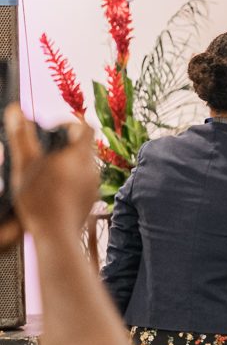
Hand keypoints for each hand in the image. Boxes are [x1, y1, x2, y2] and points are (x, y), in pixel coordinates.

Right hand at [0, 105, 97, 243]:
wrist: (56, 235)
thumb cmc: (39, 199)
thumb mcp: (24, 164)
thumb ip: (22, 136)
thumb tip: (15, 110)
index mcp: (80, 155)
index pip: (85, 126)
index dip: (69, 122)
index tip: (51, 129)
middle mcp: (93, 168)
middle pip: (83, 145)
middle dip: (64, 144)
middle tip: (43, 151)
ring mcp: (94, 185)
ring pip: (83, 164)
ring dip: (66, 162)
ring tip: (45, 171)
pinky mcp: (90, 200)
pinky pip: (82, 182)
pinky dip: (69, 180)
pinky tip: (51, 189)